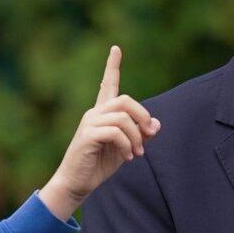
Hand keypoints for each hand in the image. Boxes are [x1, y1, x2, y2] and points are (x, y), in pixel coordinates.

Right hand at [38, 46, 160, 220]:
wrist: (77, 183)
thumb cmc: (100, 164)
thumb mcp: (127, 148)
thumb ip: (141, 134)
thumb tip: (156, 124)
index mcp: (102, 113)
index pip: (108, 84)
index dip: (112, 66)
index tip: (116, 48)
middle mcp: (95, 113)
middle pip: (125, 100)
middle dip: (142, 116)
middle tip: (149, 135)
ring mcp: (89, 123)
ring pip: (122, 117)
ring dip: (136, 136)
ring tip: (137, 153)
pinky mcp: (87, 136)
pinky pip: (115, 131)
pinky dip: (127, 144)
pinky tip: (128, 157)